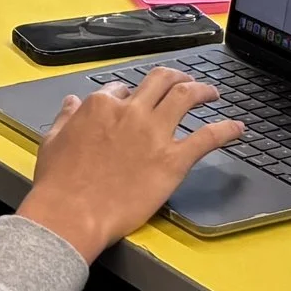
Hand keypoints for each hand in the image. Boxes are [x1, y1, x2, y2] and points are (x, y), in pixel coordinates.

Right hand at [16, 68, 244, 261]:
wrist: (73, 213)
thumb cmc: (59, 182)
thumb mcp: (53, 140)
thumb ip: (66, 117)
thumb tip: (72, 102)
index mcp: (101, 105)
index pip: (122, 89)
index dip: (130, 94)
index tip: (134, 102)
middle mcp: (131, 112)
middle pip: (160, 81)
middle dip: (175, 77)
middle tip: (185, 81)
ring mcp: (155, 134)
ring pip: (186, 97)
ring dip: (202, 89)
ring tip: (211, 92)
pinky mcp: (173, 160)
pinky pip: (207, 137)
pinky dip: (226, 130)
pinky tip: (237, 128)